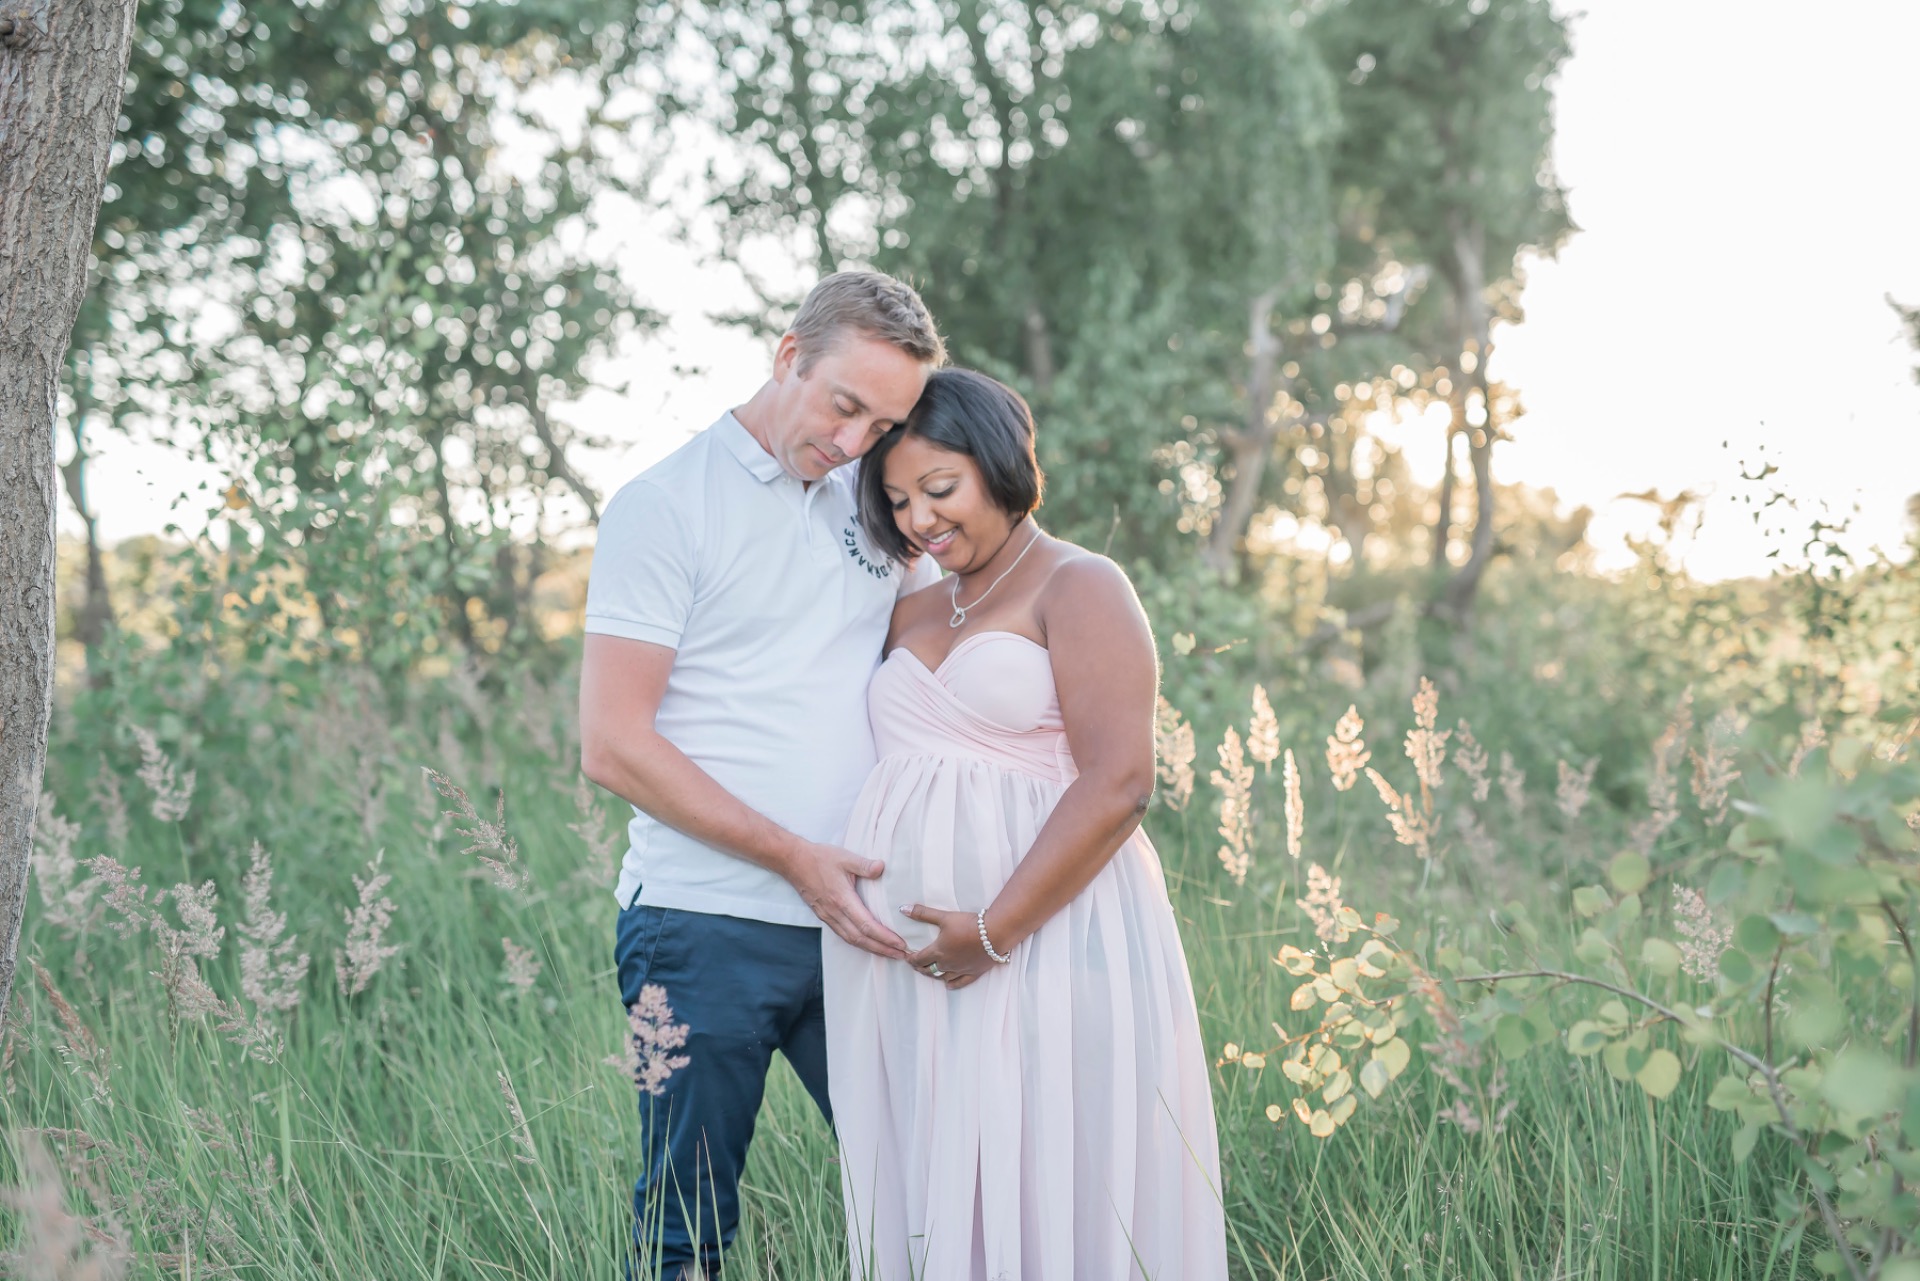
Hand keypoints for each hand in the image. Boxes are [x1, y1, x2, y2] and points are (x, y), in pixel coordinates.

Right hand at [786, 841, 908, 958]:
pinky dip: (858, 943)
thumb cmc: (820, 858)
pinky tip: (868, 944)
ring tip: (890, 953)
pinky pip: (843, 935)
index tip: (900, 944)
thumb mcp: (845, 857)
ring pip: (852, 940)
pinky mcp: (824, 916)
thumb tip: (882, 867)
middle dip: (883, 949)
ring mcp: (828, 916)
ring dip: (872, 949)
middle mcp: (835, 913)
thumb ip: (864, 864)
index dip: (884, 937)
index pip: (867, 925)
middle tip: (902, 955)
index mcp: (842, 900)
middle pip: (861, 939)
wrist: (794, 862)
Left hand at [900, 904, 992, 989]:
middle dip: (921, 968)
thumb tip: (903, 908)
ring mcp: (960, 970)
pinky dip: (953, 984)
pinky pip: (960, 982)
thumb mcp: (944, 917)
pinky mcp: (974, 972)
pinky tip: (948, 985)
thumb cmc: (968, 924)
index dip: (911, 959)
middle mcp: (947, 964)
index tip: (907, 958)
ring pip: (943, 977)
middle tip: (916, 965)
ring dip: (934, 975)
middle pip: (929, 970)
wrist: (994, 933)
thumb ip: (923, 913)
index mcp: (938, 951)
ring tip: (930, 972)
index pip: (919, 959)